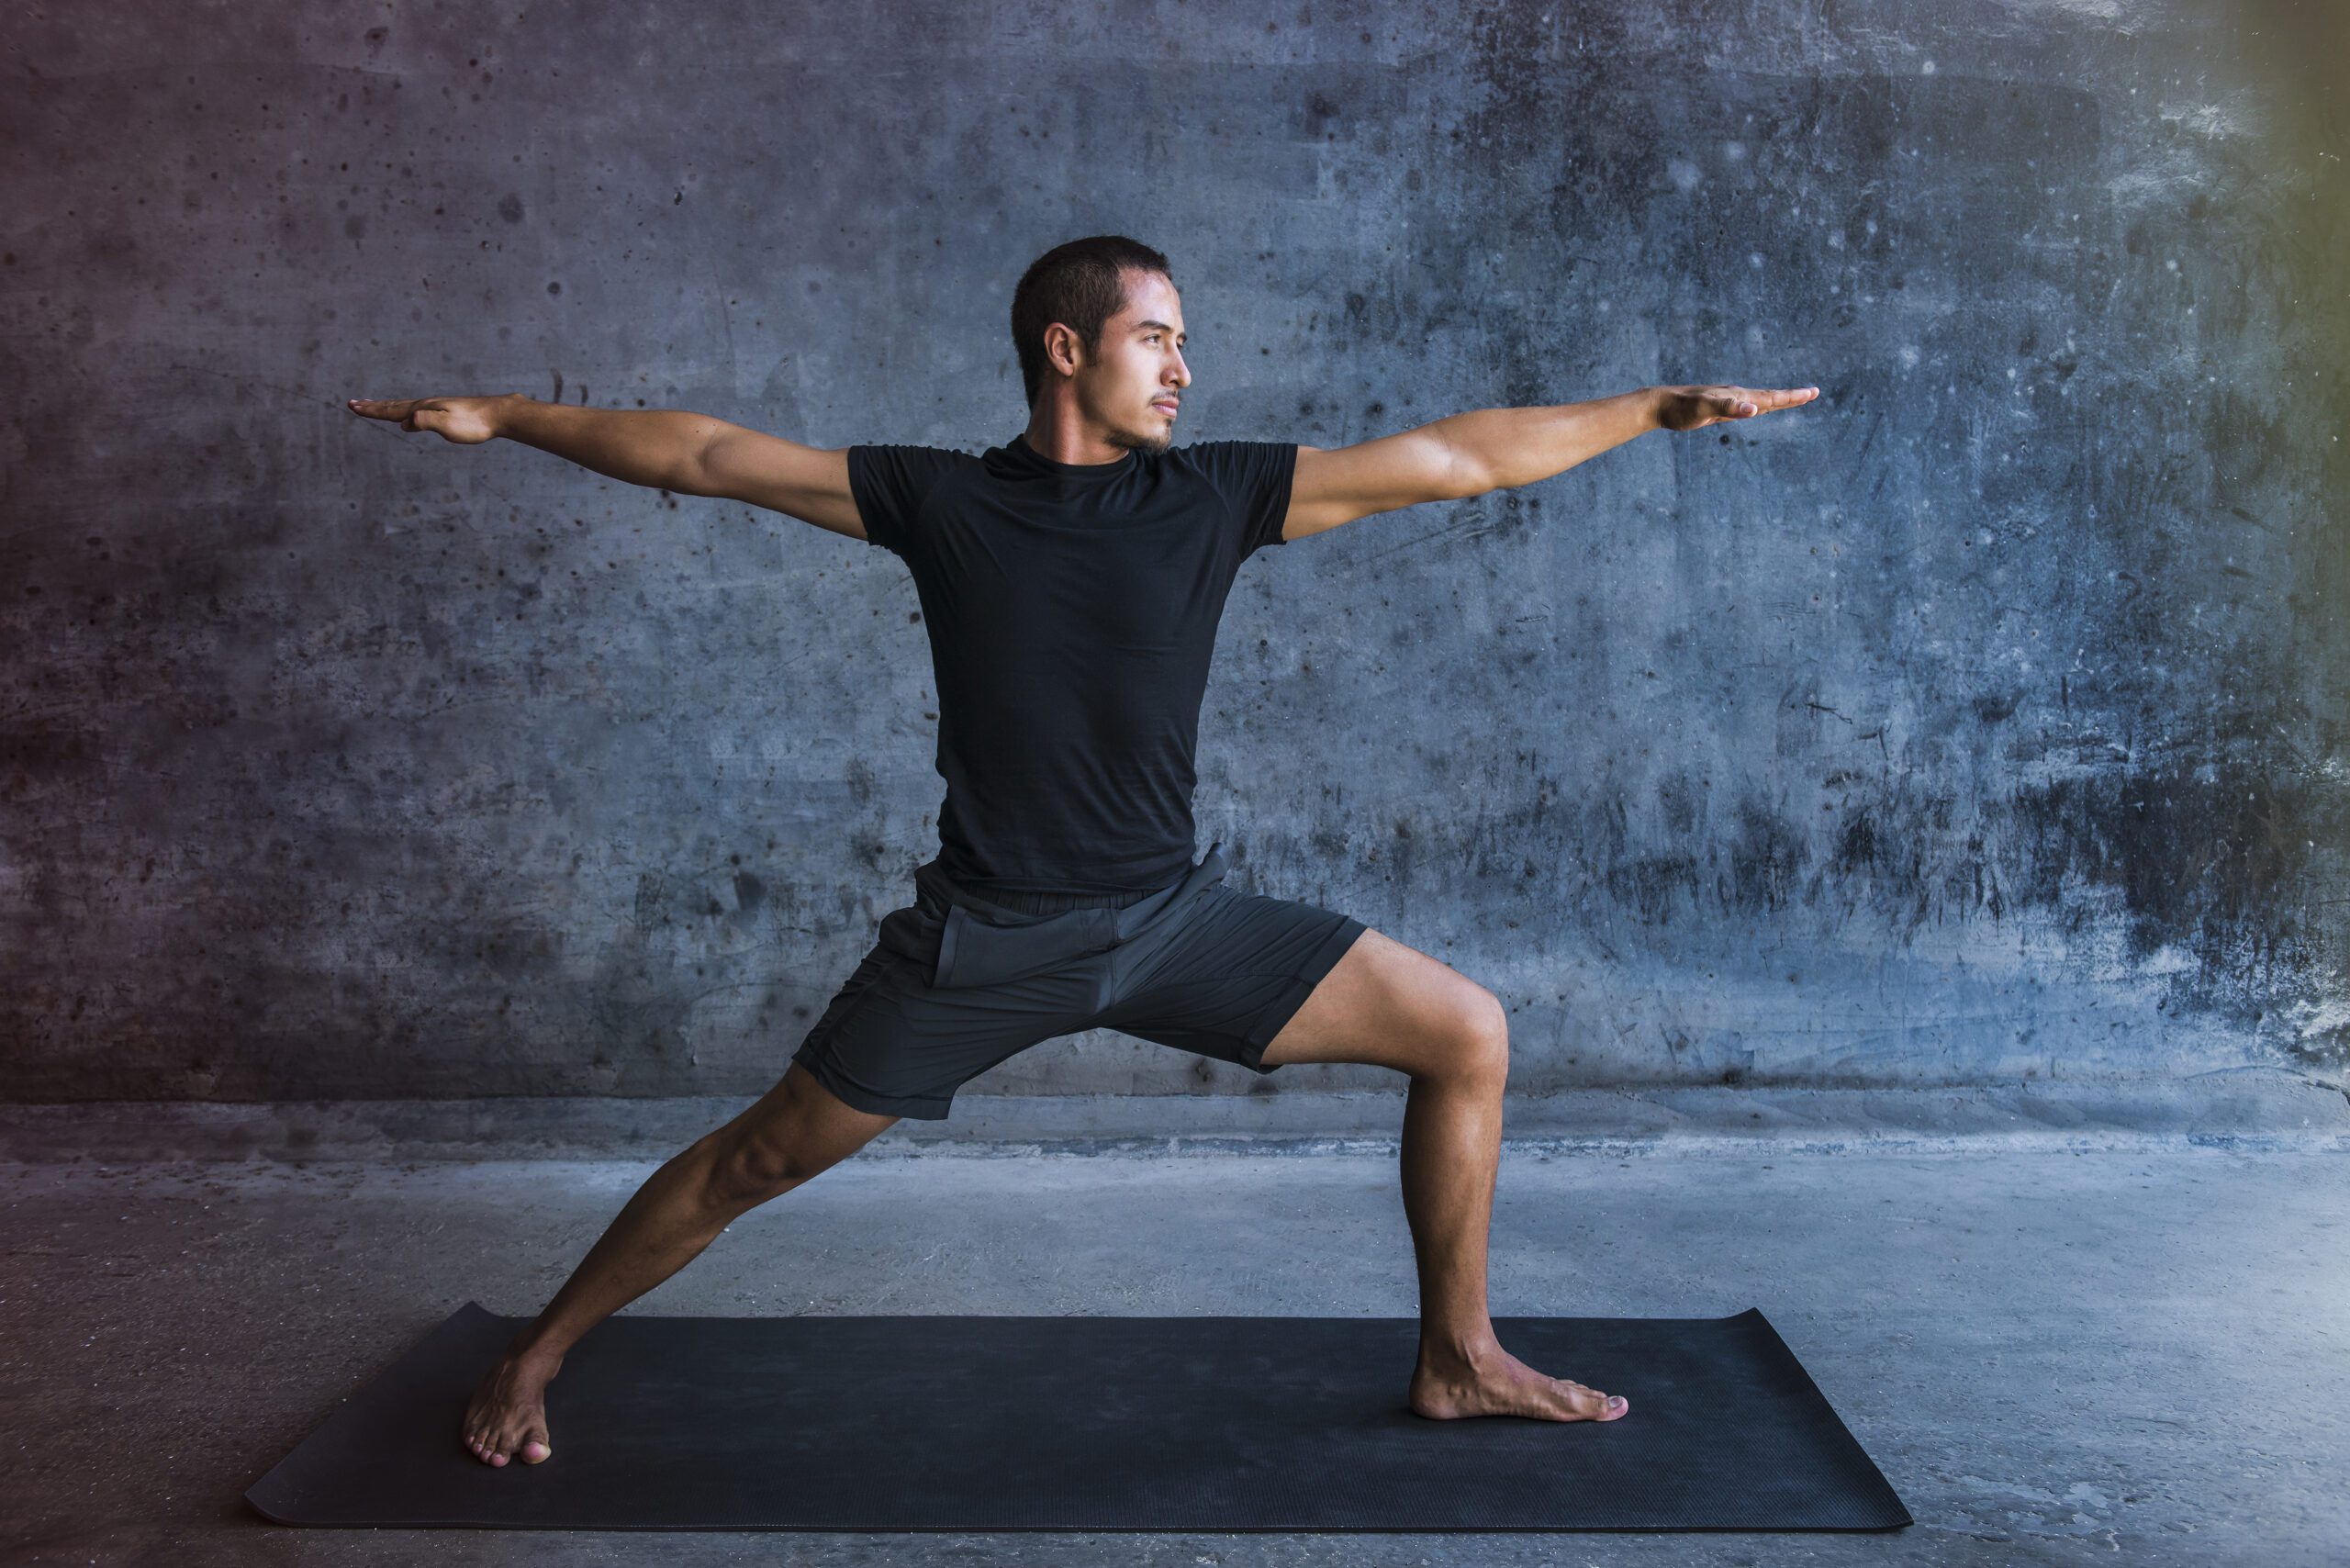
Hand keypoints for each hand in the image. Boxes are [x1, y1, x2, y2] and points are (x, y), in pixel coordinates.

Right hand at [345, 392, 513, 443]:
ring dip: (387, 408)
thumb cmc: (475, 423)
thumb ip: (427, 422)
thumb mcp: (449, 425)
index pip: (392, 410)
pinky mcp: (447, 412)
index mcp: (424, 408)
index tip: (352, 407)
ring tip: (375, 407)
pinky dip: (406, 412)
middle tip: (353, 404)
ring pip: (406, 407)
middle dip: (373, 407)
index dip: (372, 410)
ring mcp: (437, 407)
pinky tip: (409, 417)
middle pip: (395, 406)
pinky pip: (419, 411)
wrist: (499, 414)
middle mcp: (428, 405)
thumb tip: (406, 422)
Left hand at [1653, 383, 1818, 431]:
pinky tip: (1757, 409)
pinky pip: (1745, 408)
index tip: (1813, 392)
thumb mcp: (1704, 409)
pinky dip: (1758, 407)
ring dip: (1778, 400)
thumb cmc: (1681, 409)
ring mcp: (1727, 402)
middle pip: (1769, 396)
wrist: (1659, 404)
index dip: (1792, 396)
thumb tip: (1755, 409)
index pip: (1770, 396)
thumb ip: (1729, 408)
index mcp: (1737, 396)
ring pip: (1759, 401)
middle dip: (1792, 396)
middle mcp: (1735, 396)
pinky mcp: (1718, 410)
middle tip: (1813, 393)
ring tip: (1793, 399)